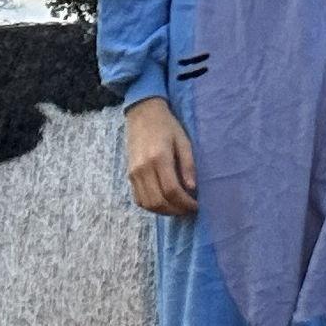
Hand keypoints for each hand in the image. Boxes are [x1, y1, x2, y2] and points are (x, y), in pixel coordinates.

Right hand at [125, 97, 197, 215]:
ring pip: (147, 204)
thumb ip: (188, 165)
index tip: (196, 205)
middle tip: (189, 209)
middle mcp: (143, 169)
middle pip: (158, 201)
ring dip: (164, 211)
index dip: (185, 202)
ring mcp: (133, 173)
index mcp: (159, 158)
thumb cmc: (167, 126)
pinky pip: (139, 199)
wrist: (142, 114)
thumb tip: (192, 188)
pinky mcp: (129, 175)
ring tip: (178, 208)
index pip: (171, 190)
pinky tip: (165, 203)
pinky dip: (152, 206)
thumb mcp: (184, 141)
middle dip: (176, 210)